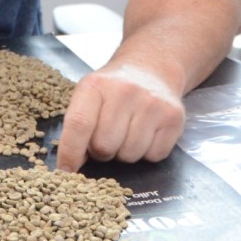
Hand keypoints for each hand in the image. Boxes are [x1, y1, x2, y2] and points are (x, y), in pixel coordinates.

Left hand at [55, 63, 184, 172]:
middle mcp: (125, 91)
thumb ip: (78, 126)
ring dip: (125, 153)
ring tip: (126, 132)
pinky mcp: (173, 118)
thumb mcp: (89, 95)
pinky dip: (147, 153)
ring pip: (130, 155)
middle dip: (101, 152)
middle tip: (106, 138)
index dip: (70, 153)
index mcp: (95, 85)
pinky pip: (154, 156)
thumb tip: (70, 165)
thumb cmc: (113, 89)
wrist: (151, 68)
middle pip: (104, 147)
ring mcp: (152, 104)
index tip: (66, 171)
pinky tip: (145, 133)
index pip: (79, 124)